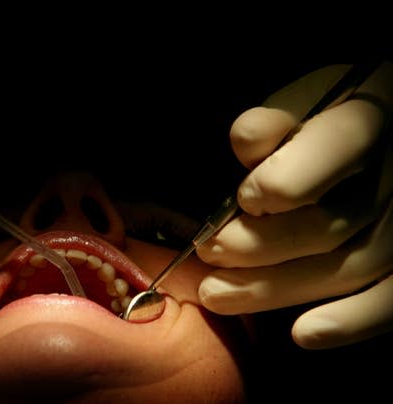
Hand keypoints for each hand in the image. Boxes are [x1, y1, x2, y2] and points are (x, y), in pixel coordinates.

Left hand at [197, 62, 392, 348]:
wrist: (378, 129)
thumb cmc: (330, 114)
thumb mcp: (306, 99)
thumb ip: (278, 118)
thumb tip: (248, 139)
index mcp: (369, 119)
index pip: (338, 148)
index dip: (284, 182)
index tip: (244, 200)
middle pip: (333, 225)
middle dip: (260, 245)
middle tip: (210, 250)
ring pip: (350, 268)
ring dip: (276, 289)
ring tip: (217, 294)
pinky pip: (390, 301)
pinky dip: (349, 323)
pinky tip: (303, 334)